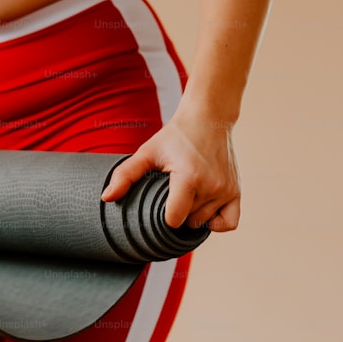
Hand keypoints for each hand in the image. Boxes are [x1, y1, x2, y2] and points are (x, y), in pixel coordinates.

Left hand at [100, 111, 240, 232]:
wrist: (208, 119)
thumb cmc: (175, 136)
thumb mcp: (148, 152)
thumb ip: (125, 175)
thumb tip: (106, 198)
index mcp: (189, 177)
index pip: (174, 220)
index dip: (163, 215)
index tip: (159, 201)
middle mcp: (211, 186)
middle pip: (187, 222)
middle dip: (177, 212)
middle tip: (172, 192)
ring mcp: (226, 189)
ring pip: (204, 222)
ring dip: (193, 215)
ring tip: (186, 194)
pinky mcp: (235, 190)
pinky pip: (229, 222)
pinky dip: (216, 222)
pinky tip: (205, 211)